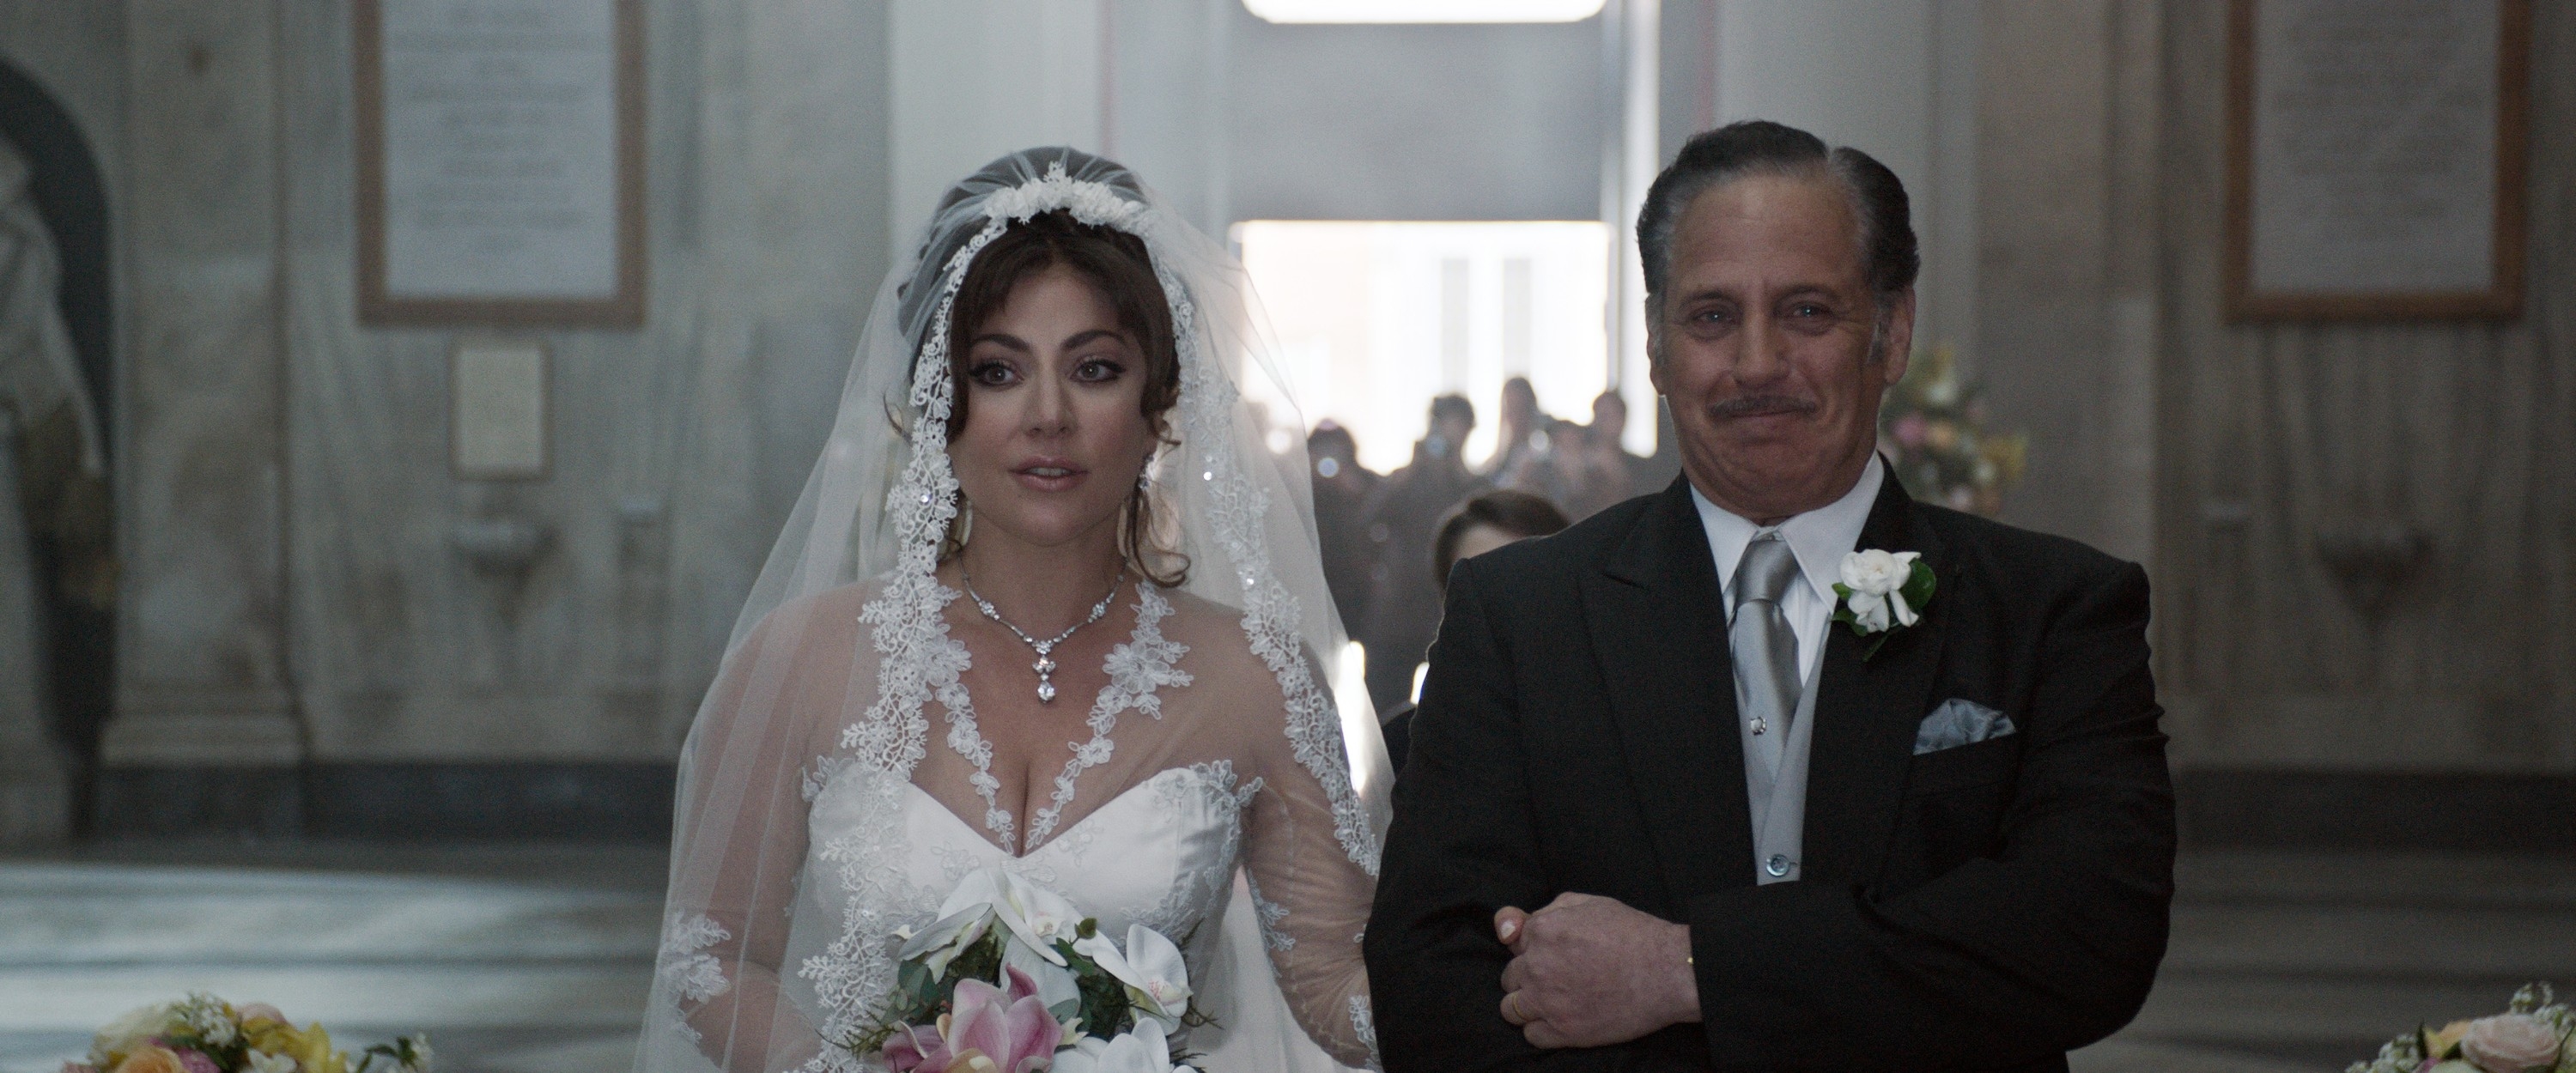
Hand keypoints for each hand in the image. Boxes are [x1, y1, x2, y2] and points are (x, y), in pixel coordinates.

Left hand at [1494, 892, 1697, 1048]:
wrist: (1669, 971)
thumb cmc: (1634, 934)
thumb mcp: (1590, 903)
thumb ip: (1548, 910)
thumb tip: (1513, 925)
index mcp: (1543, 930)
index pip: (1512, 941)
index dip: (1531, 947)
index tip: (1548, 953)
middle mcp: (1538, 965)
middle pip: (1509, 976)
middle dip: (1528, 976)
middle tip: (1557, 978)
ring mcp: (1548, 1000)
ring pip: (1510, 1008)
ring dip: (1527, 1005)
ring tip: (1553, 1001)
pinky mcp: (1564, 1030)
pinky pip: (1531, 1035)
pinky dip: (1542, 1029)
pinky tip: (1562, 1019)